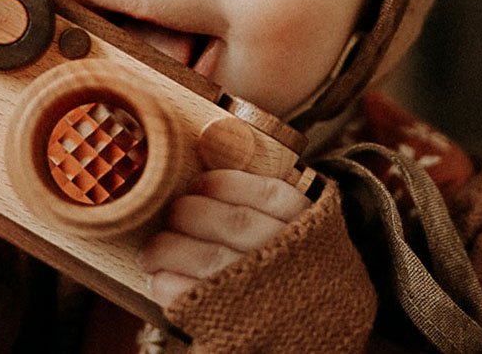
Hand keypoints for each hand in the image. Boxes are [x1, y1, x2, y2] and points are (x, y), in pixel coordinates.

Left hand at [137, 169, 310, 307]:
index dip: (221, 184)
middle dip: (189, 214)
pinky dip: (171, 287)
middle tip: (170, 215)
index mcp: (305, 224)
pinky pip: (200, 298)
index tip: (196, 184)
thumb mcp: (301, 229)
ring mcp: (269, 291)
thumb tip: (206, 152)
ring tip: (151, 252)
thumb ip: (264, 203)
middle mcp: (290, 254)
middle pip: (232, 222)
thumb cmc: (298, 269)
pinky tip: (159, 281)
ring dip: (168, 249)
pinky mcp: (246, 323)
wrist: (330, 330)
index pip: (263, 193)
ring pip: (210, 259)